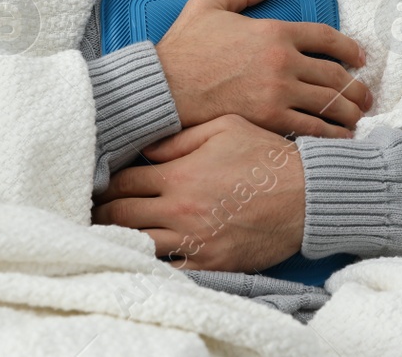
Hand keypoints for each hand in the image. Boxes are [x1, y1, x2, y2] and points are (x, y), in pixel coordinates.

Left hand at [92, 114, 305, 271]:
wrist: (307, 195)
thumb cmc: (266, 155)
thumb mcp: (224, 128)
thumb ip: (179, 138)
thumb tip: (145, 149)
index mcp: (180, 174)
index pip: (124, 182)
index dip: (106, 184)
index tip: (98, 185)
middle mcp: (182, 210)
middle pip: (122, 216)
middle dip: (104, 213)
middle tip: (94, 212)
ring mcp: (196, 241)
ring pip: (139, 246)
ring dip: (122, 240)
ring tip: (110, 235)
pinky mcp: (212, 264)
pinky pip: (170, 271)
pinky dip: (153, 266)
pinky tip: (143, 259)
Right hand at [153, 0, 371, 137]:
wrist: (165, 87)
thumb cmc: (183, 47)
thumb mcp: (209, 5)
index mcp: (274, 30)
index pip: (326, 38)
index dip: (349, 48)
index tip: (359, 59)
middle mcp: (283, 60)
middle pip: (335, 74)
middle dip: (357, 87)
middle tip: (366, 96)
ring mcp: (278, 92)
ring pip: (329, 103)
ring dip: (349, 112)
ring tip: (358, 118)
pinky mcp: (269, 119)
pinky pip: (311, 127)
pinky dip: (330, 133)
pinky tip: (339, 137)